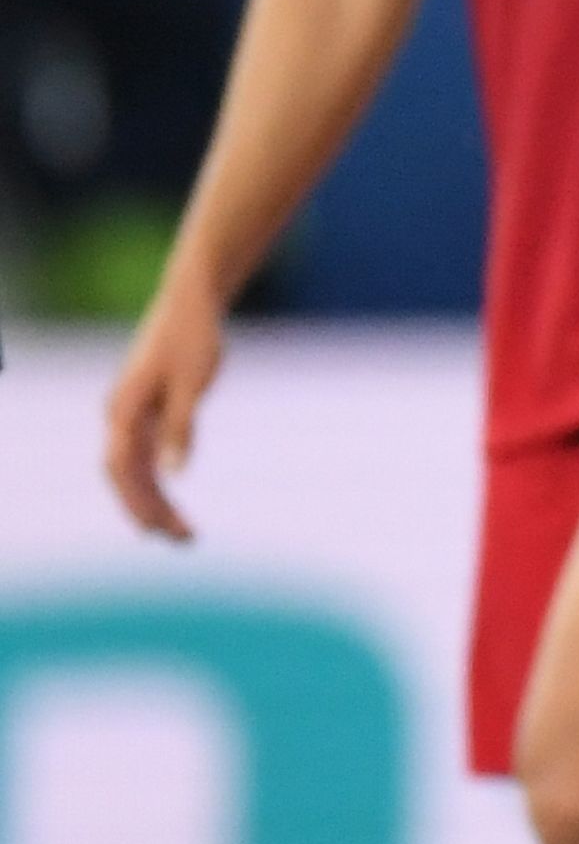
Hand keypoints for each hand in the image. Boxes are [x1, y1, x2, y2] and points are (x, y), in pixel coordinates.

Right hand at [101, 292, 224, 541]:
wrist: (190, 302)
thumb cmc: (193, 338)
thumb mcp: (194, 384)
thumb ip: (182, 428)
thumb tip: (175, 474)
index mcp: (124, 409)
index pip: (122, 469)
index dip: (137, 503)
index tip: (158, 532)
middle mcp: (119, 414)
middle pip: (126, 476)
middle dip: (149, 511)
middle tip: (183, 541)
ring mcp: (129, 413)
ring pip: (135, 469)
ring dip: (155, 501)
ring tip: (183, 532)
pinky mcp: (145, 410)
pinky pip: (144, 456)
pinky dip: (156, 482)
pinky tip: (172, 502)